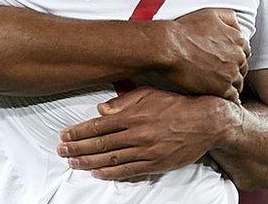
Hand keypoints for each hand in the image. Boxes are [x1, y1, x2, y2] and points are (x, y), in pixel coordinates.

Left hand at [58, 87, 236, 179]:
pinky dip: (111, 173)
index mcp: (132, 115)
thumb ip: (122, 102)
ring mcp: (146, 150)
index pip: (98, 126)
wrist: (206, 122)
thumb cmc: (174, 105)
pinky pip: (129, 170)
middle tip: (61, 152)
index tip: (64, 136)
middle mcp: (137, 134)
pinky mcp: (156, 163)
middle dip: (78, 148)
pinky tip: (97, 173)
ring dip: (89, 161)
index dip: (79, 132)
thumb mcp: (147, 94)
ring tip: (73, 163)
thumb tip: (100, 110)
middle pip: (100, 143)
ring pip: (111, 158)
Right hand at [160, 8, 248, 101]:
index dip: (234, 55)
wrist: (167, 46)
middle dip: (233, 70)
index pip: (245, 51)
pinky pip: (232, 97)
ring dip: (230, 84)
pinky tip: (220, 96)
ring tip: (216, 84)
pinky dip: (228, 97)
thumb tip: (238, 25)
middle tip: (218, 72)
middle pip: (242, 68)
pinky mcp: (221, 88)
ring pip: (238, 83)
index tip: (224, 59)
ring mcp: (230, 73)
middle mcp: (238, 57)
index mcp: (238, 39)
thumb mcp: (210, 13)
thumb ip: (229, 17)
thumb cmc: (185, 29)